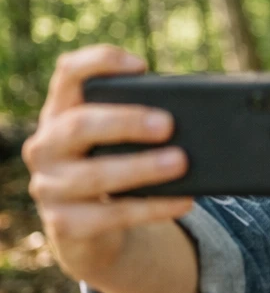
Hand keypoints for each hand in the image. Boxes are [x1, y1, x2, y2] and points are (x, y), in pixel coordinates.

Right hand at [22, 45, 191, 280]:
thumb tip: (200, 117)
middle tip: (168, 124)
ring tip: (181, 162)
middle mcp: (46, 146)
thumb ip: (139, 123)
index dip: (99, 63)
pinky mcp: (65, 224)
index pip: (68, 74)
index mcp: (60, 114)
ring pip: (95, 175)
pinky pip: (112, 215)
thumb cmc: (112, 168)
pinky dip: (153, 207)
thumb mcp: (118, 142)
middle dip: (126, 122)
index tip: (141, 65)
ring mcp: (49, 187)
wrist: (87, 230)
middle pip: (79, 125)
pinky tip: (183, 200)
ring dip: (142, 168)